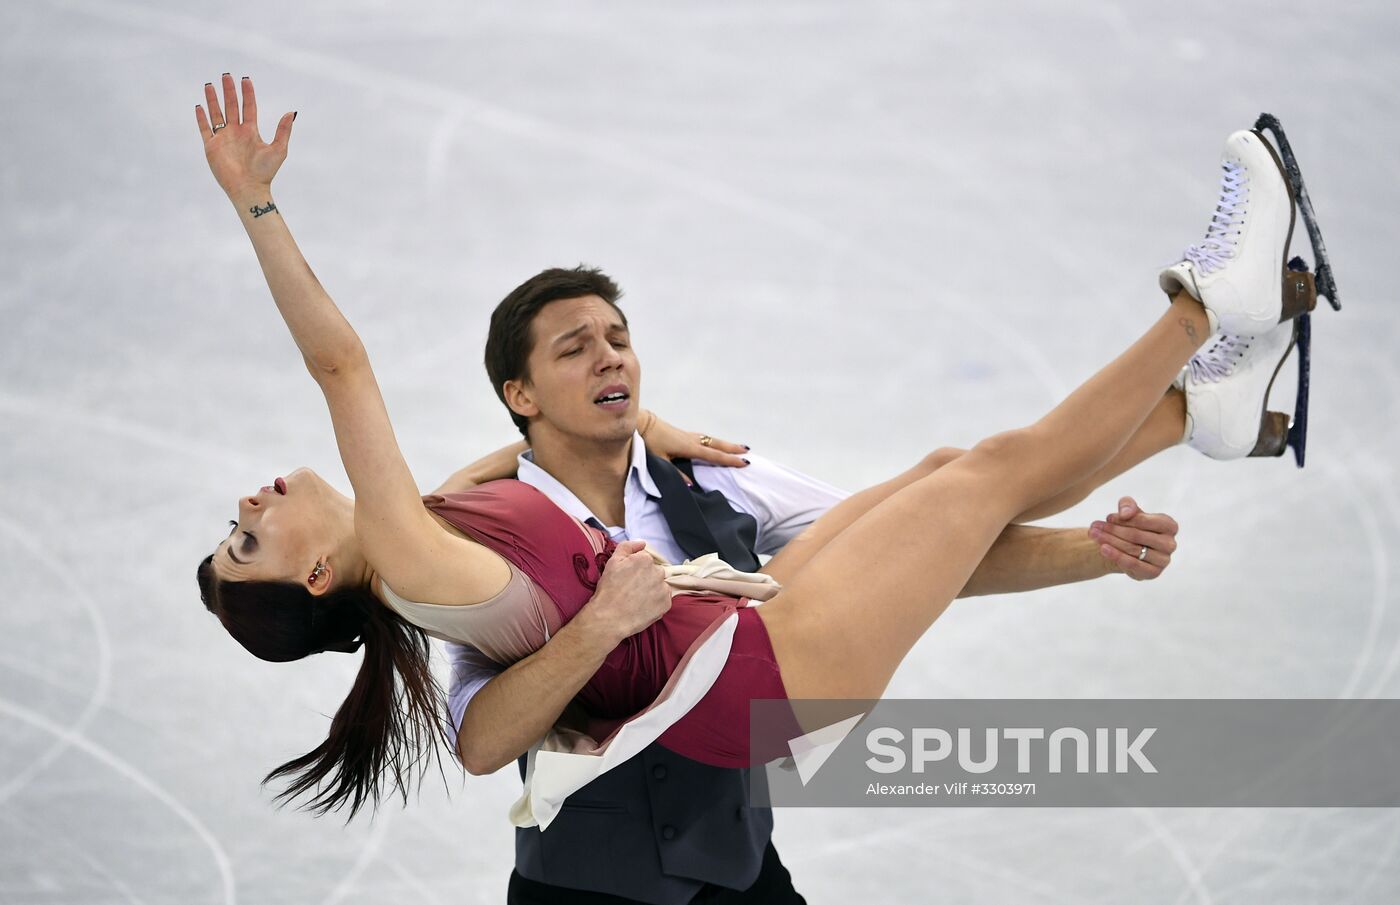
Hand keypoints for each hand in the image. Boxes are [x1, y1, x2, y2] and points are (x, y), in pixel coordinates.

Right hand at [194, 74, 295, 196]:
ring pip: (216, 114)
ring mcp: (223, 139)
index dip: (247, 93)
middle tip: (226, 75)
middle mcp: (236, 133)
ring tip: (209, 85)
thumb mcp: (278, 149)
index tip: (245, 79)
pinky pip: (205, 129)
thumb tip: (291, 112)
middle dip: (229, 91)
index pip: (248, 107)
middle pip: (231, 106)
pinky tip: (199, 106)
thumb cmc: (265, 172)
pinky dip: (202, 118)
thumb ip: (283, 130)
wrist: (249, 188)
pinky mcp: (212, 147)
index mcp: (251, 132)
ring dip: (213, 100)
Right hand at [578, 540, 670, 642]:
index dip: (635, 568)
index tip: (627, 577)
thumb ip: (628, 547)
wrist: (609, 617)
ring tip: (637, 599)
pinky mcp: (666, 604)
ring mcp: (663, 588)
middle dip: (645, 578)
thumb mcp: (612, 561)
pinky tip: (643, 606)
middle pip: (654, 571)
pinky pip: (663, 599)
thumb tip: (642, 543)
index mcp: (645, 559)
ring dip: (652, 589)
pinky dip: (656, 602)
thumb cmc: (609, 589)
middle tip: (631, 589)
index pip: (644, 559)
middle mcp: (658, 572)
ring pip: (660, 585)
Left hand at [639, 410, 748, 470]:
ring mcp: (688, 435)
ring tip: (737, 448)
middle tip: (748, 452)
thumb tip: (691, 486)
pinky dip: (714, 442)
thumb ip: (676, 474)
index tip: (744, 462)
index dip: (729, 460)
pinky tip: (714, 444)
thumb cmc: (649, 442)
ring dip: (725, 444)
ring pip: (712, 440)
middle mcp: (692, 440)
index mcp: (689, 448)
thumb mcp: (661, 461)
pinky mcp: (683, 434)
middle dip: (732, 449)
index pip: (714, 456)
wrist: (640, 424)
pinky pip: (704, 438)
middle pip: (717, 445)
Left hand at [1089, 496, 1178, 580]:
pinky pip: (1133, 564)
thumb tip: (1124, 514)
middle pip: (1136, 535)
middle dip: (1113, 530)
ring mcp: (1164, 560)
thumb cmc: (1131, 525)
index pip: (1145, 520)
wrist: (1127, 548)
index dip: (1124, 519)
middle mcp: (1170, 543)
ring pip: (1133, 549)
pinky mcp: (1154, 572)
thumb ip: (1127, 505)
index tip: (1108, 518)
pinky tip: (1103, 548)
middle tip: (1094, 527)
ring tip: (1094, 535)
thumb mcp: (1129, 511)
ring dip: (1110, 541)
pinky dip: (1116, 556)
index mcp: (1169, 525)